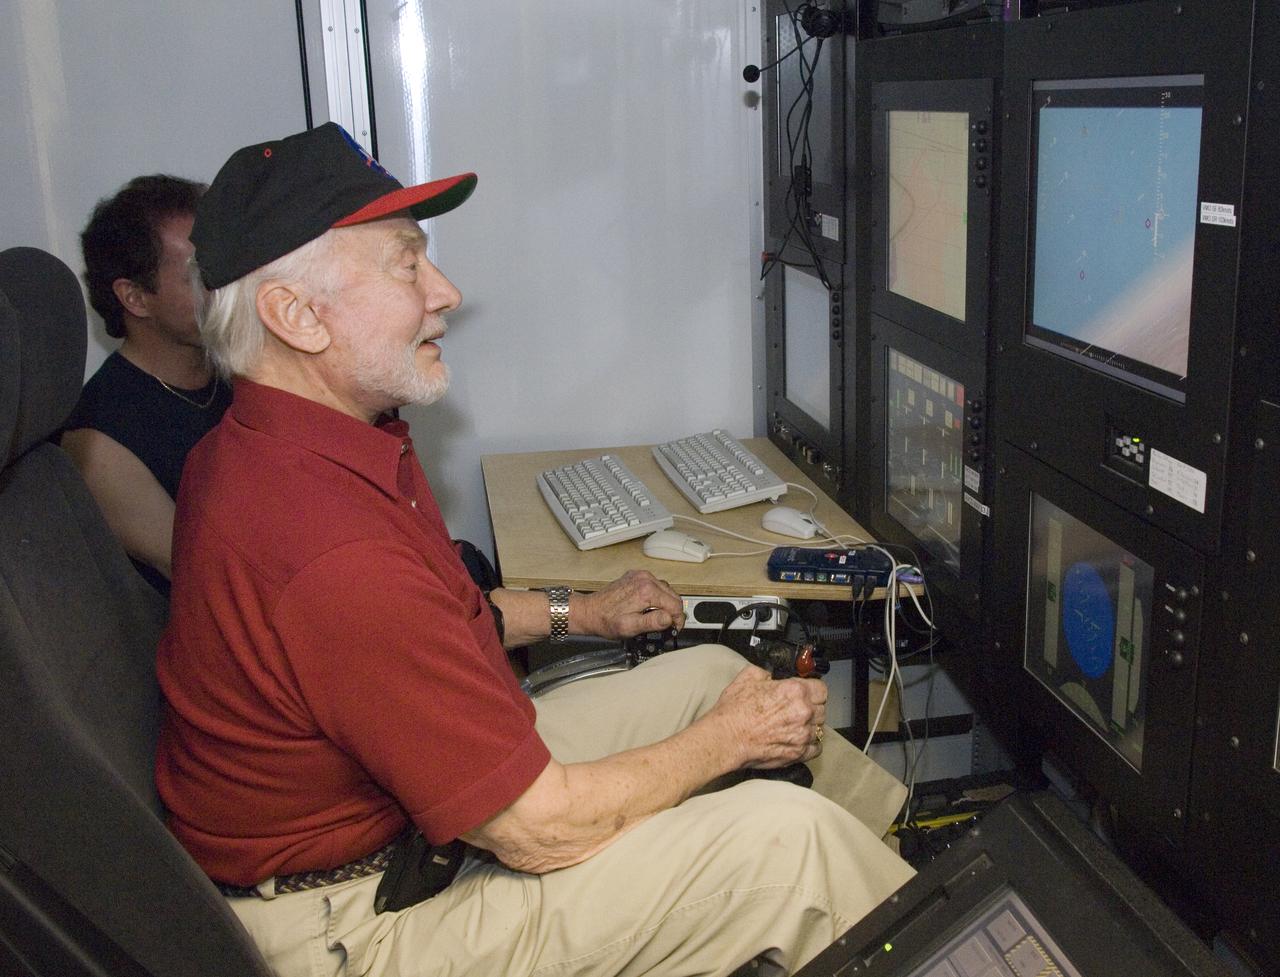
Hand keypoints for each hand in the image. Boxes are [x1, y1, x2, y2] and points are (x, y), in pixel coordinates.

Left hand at [572, 570, 684, 638]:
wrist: (590, 611)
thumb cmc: (606, 620)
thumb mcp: (631, 627)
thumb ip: (653, 622)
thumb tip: (669, 619)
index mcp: (646, 590)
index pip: (675, 605)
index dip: (678, 620)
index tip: (674, 628)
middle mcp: (645, 579)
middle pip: (673, 596)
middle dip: (673, 612)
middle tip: (668, 625)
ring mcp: (640, 576)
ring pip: (666, 590)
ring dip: (666, 604)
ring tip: (657, 616)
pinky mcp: (636, 576)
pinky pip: (656, 585)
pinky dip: (657, 596)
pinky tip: (649, 606)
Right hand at [707, 666, 826, 768]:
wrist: (725, 738)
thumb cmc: (734, 711)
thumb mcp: (748, 677)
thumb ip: (767, 672)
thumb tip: (773, 675)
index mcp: (794, 690)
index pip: (821, 688)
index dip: (812, 689)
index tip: (805, 693)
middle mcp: (803, 712)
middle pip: (822, 708)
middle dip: (811, 707)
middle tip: (794, 709)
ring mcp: (802, 734)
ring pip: (820, 727)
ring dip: (810, 725)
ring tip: (793, 725)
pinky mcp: (798, 753)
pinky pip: (816, 747)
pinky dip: (809, 744)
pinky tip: (797, 739)